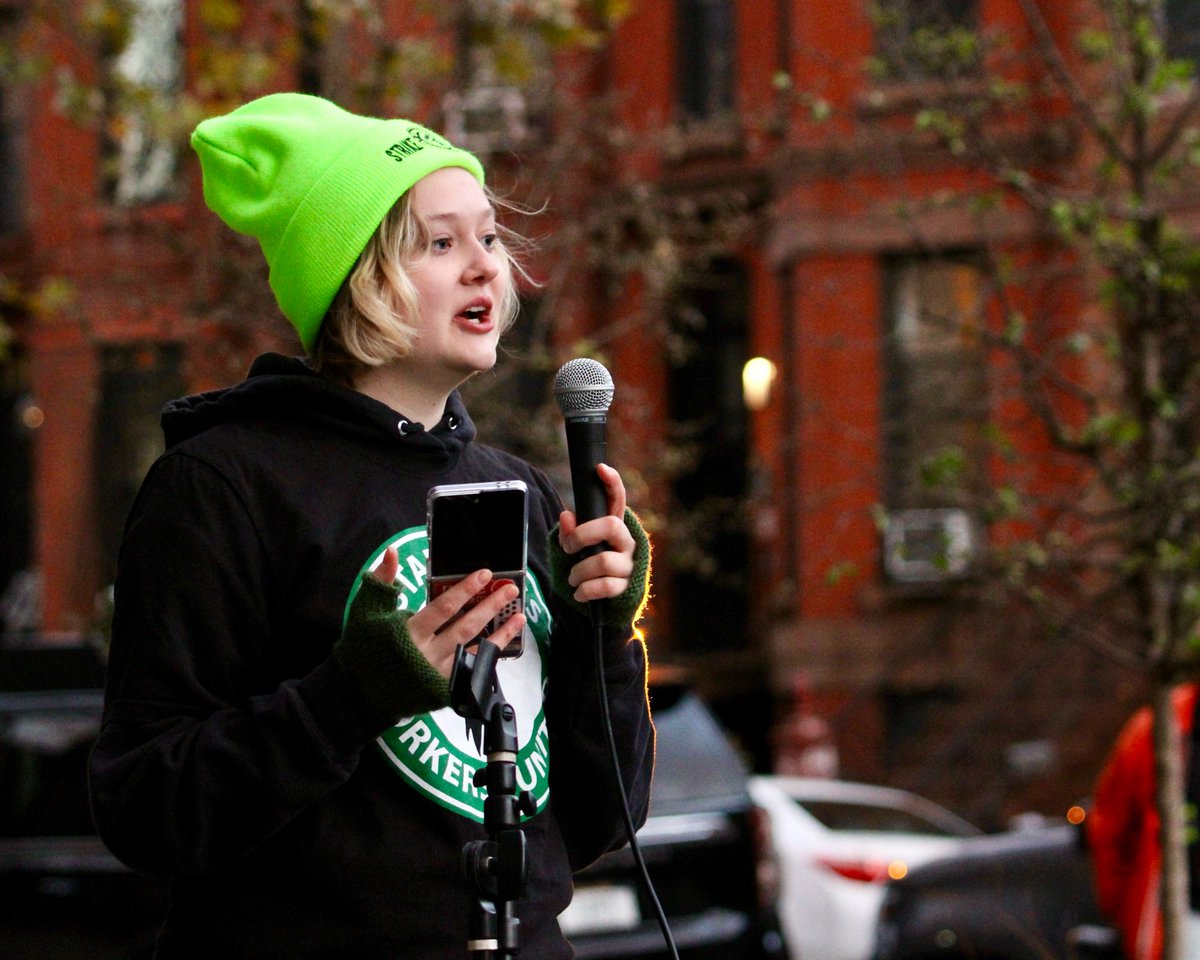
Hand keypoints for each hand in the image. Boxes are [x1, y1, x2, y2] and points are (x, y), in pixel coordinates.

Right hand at [372, 548, 524, 678]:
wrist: (360, 694)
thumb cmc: (364, 648)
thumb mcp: (365, 611)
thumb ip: (382, 581)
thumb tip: (392, 551)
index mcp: (410, 632)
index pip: (444, 607)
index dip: (466, 590)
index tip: (486, 574)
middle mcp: (429, 653)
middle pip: (466, 626)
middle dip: (490, 606)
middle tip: (510, 589)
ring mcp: (439, 674)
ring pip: (476, 650)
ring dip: (500, 633)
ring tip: (519, 615)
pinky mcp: (445, 690)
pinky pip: (474, 670)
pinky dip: (491, 656)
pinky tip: (505, 643)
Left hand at [556, 463, 635, 602]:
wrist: (606, 604)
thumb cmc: (590, 568)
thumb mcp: (576, 549)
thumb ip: (571, 533)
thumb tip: (566, 516)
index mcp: (613, 527)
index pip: (617, 499)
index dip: (611, 482)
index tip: (600, 468)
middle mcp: (626, 542)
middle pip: (611, 526)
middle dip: (582, 535)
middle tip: (569, 548)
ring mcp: (629, 564)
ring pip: (602, 560)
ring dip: (579, 571)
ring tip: (572, 578)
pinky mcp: (628, 586)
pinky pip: (605, 586)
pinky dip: (585, 590)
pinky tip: (579, 593)